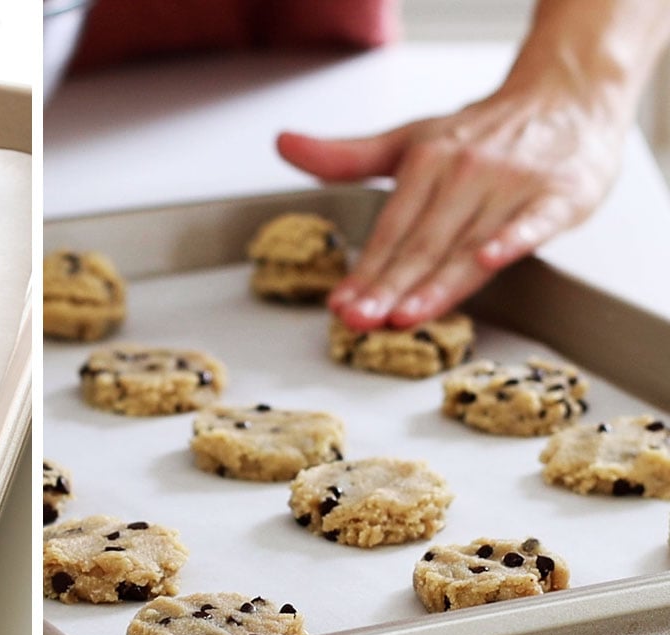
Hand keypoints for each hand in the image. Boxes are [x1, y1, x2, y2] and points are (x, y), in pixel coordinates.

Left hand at [277, 86, 625, 330]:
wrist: (567, 97)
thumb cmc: (483, 133)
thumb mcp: (410, 140)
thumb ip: (347, 157)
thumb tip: (283, 144)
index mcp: (428, 162)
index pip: (391, 228)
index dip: (365, 269)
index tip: (340, 303)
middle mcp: (467, 173)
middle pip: (423, 243)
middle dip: (389, 286)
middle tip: (359, 320)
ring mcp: (514, 184)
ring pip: (469, 245)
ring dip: (437, 283)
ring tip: (404, 316)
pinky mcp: (561, 194)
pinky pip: (535, 221)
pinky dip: (515, 239)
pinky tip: (490, 259)